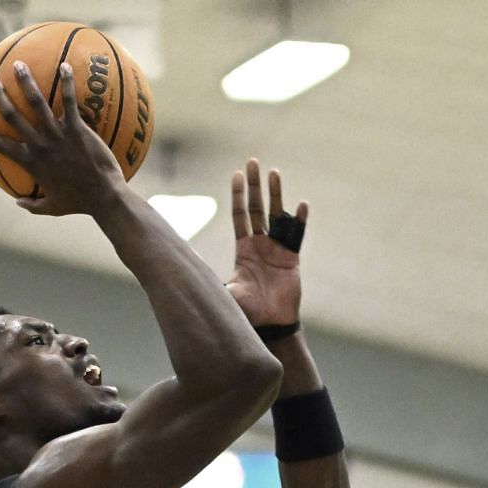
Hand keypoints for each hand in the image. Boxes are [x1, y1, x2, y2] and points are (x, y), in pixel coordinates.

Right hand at [0, 62, 124, 216]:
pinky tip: (65, 65)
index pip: (1, 146)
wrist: (103, 196)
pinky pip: (69, 101)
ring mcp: (58, 135)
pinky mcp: (77, 128)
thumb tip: (18, 203)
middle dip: (0, 97)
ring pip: (37, 103)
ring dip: (26, 82)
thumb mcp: (52, 208)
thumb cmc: (79, 203)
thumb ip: (32, 205)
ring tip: (19, 65)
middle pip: (13, 117)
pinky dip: (67, 82)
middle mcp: (40, 146)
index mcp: (31, 163)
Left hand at [226, 159, 306, 326]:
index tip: (237, 174)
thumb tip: (186, 279)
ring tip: (274, 173)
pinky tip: (301, 205)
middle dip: (255, 186)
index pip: (240, 215)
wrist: (270, 325)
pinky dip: (299, 221)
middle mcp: (261, 244)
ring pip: (277, 215)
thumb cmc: (248, 311)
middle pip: (257, 208)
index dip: (239, 195)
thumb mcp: (227, 293)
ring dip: (276, 194)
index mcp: (244, 249)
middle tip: (252, 162)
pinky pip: (296, 235)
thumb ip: (212, 282)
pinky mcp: (292, 258)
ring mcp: (277, 249)